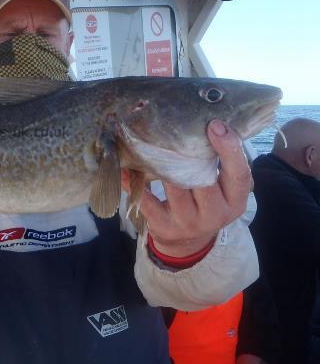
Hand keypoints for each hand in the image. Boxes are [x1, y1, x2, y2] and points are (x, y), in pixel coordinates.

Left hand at [124, 120, 251, 256]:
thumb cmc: (206, 203)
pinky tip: (124, 167)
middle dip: (191, 154)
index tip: (215, 125)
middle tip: (177, 129)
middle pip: (205, 181)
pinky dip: (133, 183)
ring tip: (152, 140)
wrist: (188, 241)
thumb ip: (219, 163)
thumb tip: (208, 122)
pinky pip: (146, 201)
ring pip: (176, 188)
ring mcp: (188, 222)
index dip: (230, 150)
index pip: (240, 175)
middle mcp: (215, 214)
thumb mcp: (222, 189)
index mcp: (235, 201)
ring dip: (164, 164)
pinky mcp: (164, 226)